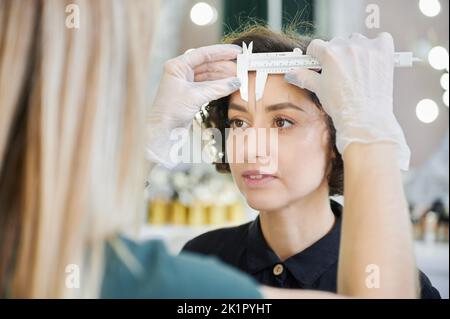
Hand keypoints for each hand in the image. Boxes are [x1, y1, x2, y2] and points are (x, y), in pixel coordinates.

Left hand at [146, 44, 241, 167]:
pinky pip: (208, 85)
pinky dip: (220, 86)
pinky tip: (231, 85)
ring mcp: (186, 83)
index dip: (222, 52)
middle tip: (243, 65)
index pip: (203, 54)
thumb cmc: (172, 111)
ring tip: (240, 76)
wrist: (162, 132)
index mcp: (177, 66)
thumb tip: (238, 81)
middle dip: (225, 65)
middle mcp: (181, 71)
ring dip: (224, 76)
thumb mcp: (196, 96)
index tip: (238, 51)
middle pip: (208, 63)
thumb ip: (218, 88)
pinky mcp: (190, 94)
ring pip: (209, 75)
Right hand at [285, 33, 409, 170]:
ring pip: (357, 41)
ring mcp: (367, 48)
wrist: (365, 118)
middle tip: (339, 72)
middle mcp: (348, 47)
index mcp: (329, 54)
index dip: (315, 56)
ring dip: (355, 50)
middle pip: (337, 42)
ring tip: (356, 70)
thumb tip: (291, 74)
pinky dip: (377, 47)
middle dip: (336, 55)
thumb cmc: (341, 105)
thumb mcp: (319, 89)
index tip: (319, 63)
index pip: (316, 45)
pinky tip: (373, 61)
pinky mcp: (384, 52)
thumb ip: (303, 77)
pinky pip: (382, 39)